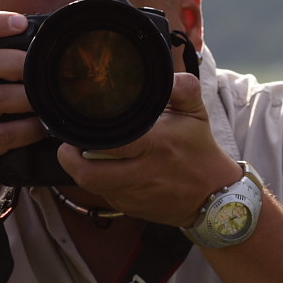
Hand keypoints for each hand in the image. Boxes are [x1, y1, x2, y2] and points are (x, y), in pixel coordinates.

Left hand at [57, 72, 242, 226]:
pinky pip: (102, 195)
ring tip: (81, 152)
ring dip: (81, 169)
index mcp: (156, 146)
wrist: (213, 196)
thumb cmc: (200, 150)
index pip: (111, 144)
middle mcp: (143, 174)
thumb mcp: (196, 113)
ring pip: (91, 186)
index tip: (78, 124)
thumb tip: (169, 74)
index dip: (86, 137)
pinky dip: (98, 181)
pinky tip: (103, 167)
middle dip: (70, 158)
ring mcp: (134, 195)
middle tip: (69, 142)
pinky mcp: (130, 208)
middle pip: (89, 174)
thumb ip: (183, 89)